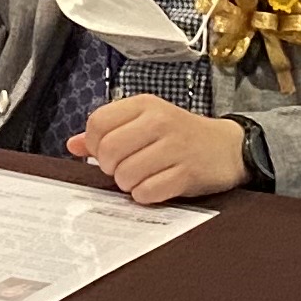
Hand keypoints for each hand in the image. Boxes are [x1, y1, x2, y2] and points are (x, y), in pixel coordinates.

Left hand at [63, 95, 249, 204]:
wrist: (228, 148)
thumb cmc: (180, 135)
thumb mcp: (145, 123)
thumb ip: (109, 132)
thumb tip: (72, 144)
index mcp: (145, 105)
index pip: (97, 123)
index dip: (94, 145)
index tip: (106, 153)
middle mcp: (159, 121)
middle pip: (109, 151)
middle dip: (110, 168)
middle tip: (124, 169)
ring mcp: (175, 147)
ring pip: (126, 175)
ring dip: (128, 184)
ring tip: (141, 178)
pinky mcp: (188, 173)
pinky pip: (148, 192)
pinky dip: (146, 195)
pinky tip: (155, 188)